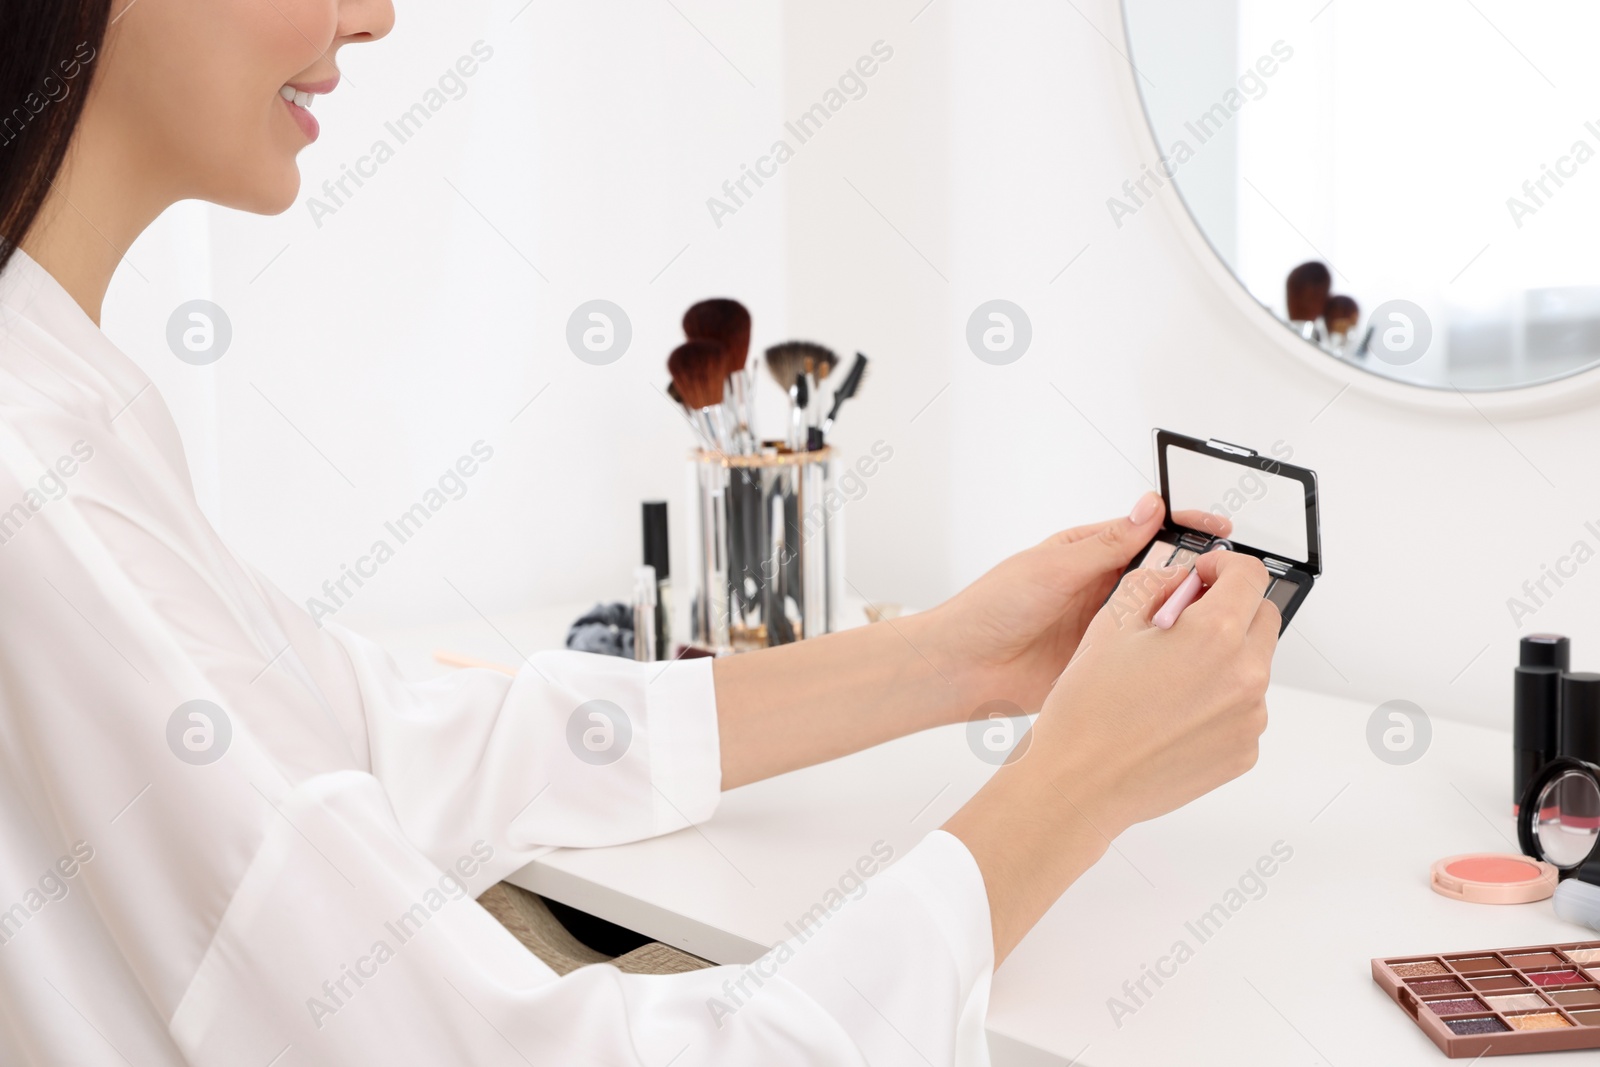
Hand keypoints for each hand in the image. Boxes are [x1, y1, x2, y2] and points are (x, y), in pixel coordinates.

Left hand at [917, 492, 1230, 714]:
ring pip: (1161, 617)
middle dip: (1198, 575)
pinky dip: (1168, 654)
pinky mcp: (1105, 663)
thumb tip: (1149, 508)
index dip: (1188, 531)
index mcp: (1090, 554)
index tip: (1221, 532)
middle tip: (1231, 580)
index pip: (1151, 533)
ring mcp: (1107, 627)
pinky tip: (1191, 654)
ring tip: (1219, 616)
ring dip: (1186, 616)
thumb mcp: (1052, 567)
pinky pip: (1145, 655)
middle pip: (1165, 575)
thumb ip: (1106, 544)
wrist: (963, 667)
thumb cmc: (993, 607)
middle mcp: (1102, 588)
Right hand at [943, 550, 1276, 961]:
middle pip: (1261, 619)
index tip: (1205, 577)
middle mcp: (1245, 675)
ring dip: (1224, 658)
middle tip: (1184, 624)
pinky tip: (1173, 713)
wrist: (1080, 783)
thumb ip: (1155, 585)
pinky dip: (1218, 701)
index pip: (1250, 576)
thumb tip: (1182, 580)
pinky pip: (1243, 710)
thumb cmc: (1088, 709)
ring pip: (1253, 667)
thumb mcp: (1111, 623)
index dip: (1224, 567)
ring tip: (1169, 678)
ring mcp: (1249, 718)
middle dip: (1229, 610)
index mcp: (1215, 633)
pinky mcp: (1243, 752)